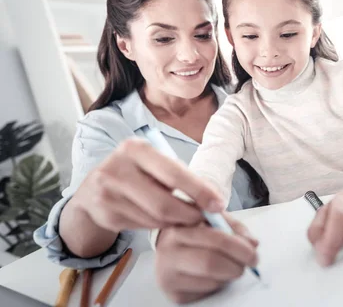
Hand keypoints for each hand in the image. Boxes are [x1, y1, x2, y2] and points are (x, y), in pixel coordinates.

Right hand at [67, 138, 224, 231]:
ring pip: (155, 218)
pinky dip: (157, 226)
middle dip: (189, 214)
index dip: (200, 192)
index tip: (218, 204)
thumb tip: (213, 198)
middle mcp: (117, 168)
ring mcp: (108, 193)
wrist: (91, 191)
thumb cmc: (135, 173)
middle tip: (203, 218)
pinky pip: (143, 226)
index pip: (175, 174)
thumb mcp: (152, 164)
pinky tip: (160, 220)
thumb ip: (177, 176)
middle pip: (164, 203)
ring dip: (174, 222)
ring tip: (182, 217)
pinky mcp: (105, 214)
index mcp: (135, 148)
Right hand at [155, 213, 258, 303]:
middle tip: (249, 263)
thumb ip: (234, 228)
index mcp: (180, 227)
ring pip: (211, 280)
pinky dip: (218, 284)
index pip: (216, 239)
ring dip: (229, 275)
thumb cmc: (195, 232)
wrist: (169, 249)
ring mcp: (168, 274)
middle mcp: (168, 250)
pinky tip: (215, 275)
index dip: (239, 247)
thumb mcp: (213, 220)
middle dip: (237, 264)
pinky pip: (206, 291)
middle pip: (211, 263)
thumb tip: (252, 243)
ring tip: (230, 265)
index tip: (253, 252)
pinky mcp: (174, 294)